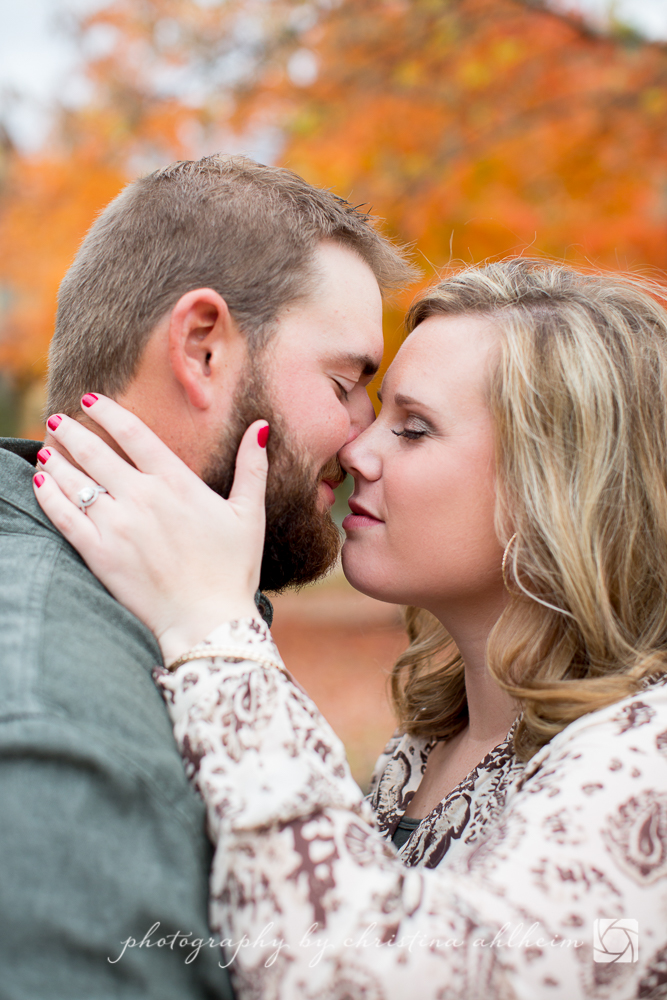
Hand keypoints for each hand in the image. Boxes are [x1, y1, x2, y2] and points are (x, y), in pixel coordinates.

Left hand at [33, 395, 268, 664]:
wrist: (207, 620)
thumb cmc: (233, 569)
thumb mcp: (249, 514)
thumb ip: (252, 467)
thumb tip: (261, 426)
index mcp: (177, 483)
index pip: (134, 433)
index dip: (108, 412)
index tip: (90, 399)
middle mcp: (143, 497)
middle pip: (95, 452)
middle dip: (72, 431)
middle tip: (58, 419)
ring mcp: (118, 525)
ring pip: (75, 482)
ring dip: (56, 461)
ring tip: (45, 450)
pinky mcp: (100, 554)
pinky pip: (64, 517)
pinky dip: (49, 496)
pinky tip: (41, 484)